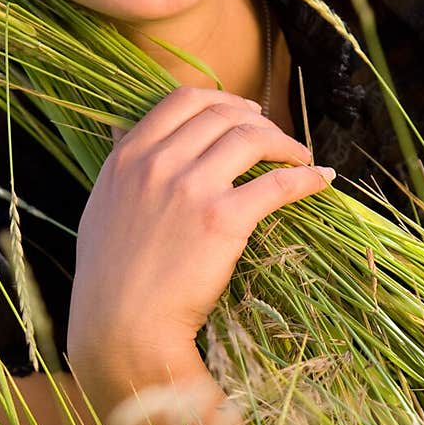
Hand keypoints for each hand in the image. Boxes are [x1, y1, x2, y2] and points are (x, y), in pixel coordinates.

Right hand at [66, 87, 333, 370]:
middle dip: (259, 119)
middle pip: (223, 115)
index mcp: (129, 156)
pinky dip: (306, 177)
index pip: (183, 100)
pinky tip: (321, 179)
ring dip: (285, 142)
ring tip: (300, 157)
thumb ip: (119, 167)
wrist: (122, 325)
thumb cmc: (109, 278)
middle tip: (277, 136)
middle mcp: (159, 163)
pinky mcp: (222, 220)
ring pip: (251, 138)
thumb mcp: (101, 206)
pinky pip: (277, 184)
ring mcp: (191, 188)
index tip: (245, 111)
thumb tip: (123, 132)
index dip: (223, 99)